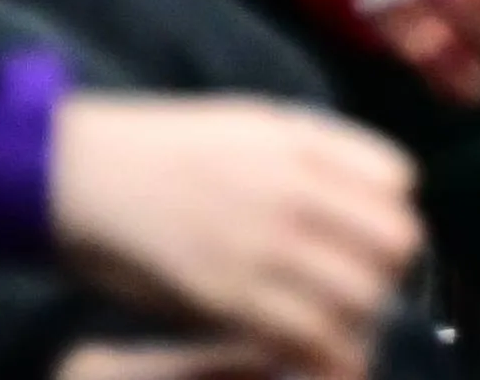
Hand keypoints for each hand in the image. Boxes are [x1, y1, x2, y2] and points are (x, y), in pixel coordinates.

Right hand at [48, 94, 420, 379]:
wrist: (80, 175)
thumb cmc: (159, 149)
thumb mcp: (247, 124)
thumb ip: (308, 153)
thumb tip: (357, 192)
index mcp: (300, 141)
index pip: (399, 178)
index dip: (391, 209)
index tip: (368, 233)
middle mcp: (293, 189)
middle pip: (395, 240)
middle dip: (386, 269)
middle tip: (360, 286)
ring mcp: (262, 244)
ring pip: (361, 294)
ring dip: (358, 316)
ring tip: (338, 326)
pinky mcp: (227, 296)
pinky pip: (306, 334)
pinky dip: (323, 351)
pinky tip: (314, 355)